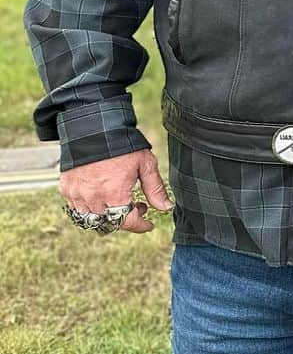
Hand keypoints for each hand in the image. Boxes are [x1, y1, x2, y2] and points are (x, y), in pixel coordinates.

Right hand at [58, 147, 172, 234]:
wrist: (93, 127)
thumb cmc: (122, 144)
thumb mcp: (145, 164)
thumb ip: (155, 188)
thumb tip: (166, 207)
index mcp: (114, 195)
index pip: (128, 222)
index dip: (141, 226)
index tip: (148, 224)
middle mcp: (93, 199)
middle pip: (110, 223)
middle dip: (126, 218)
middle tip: (137, 205)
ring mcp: (76, 195)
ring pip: (92, 218)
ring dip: (107, 215)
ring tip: (118, 199)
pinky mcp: (66, 189)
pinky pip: (77, 208)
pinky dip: (90, 207)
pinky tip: (101, 194)